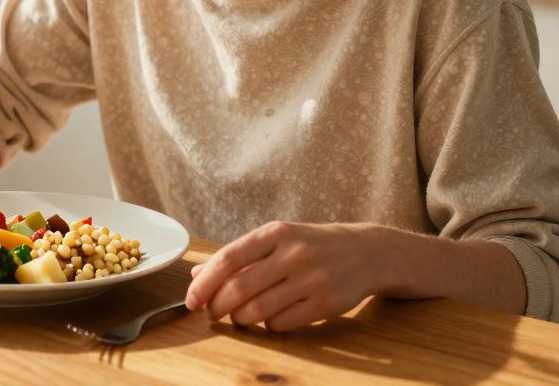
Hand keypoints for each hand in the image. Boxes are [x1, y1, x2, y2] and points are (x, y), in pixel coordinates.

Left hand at [184, 221, 388, 331]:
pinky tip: (271, 317)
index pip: (228, 258)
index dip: (204, 283)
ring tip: (240, 316)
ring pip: (258, 310)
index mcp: (275, 232)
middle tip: (212, 314)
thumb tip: (197, 274)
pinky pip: (282, 323)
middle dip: (218, 307)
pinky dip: (268, 325)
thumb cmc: (312, 245)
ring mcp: (312, 279)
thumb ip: (238, 256)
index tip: (191, 300)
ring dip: (241, 319)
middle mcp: (293, 253)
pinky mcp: (326, 303)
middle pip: (239, 289)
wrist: (367, 252)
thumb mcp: (277, 239)